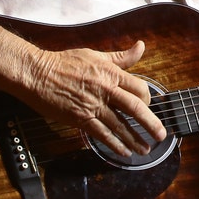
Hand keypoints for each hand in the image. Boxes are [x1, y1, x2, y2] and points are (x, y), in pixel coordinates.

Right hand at [24, 40, 166, 156]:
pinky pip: (101, 134)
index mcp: (111, 73)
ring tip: (145, 150)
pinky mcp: (80, 118)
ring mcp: (93, 105)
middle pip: (135, 108)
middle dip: (151, 124)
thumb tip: (141, 46)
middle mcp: (105, 90)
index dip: (147, 98)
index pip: (139, 87)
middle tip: (161, 135)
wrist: (37, 73)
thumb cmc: (65, 62)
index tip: (148, 106)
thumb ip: (121, 57)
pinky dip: (114, 144)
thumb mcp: (96, 55)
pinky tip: (123, 152)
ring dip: (134, 139)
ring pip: (120, 125)